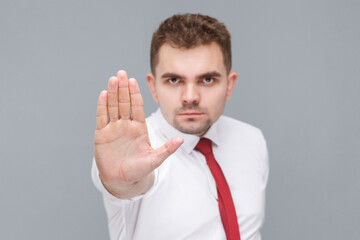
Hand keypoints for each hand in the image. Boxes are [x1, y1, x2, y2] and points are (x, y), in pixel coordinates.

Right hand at [94, 70, 182, 197]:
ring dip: (113, 93)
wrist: (122, 180)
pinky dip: (102, 106)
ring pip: (112, 107)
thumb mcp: (155, 159)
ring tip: (113, 79)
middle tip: (121, 73)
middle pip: (124, 102)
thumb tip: (181, 140)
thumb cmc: (139, 169)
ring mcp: (113, 128)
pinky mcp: (102, 135)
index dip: (135, 94)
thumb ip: (167, 149)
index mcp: (139, 127)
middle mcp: (126, 125)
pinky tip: (103, 94)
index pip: (137, 106)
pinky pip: (102, 118)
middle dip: (123, 88)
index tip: (134, 80)